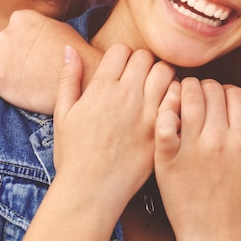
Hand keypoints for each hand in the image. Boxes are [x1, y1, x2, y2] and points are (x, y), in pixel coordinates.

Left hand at [0, 10, 97, 113]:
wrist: (83, 81)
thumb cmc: (74, 57)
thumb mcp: (57, 28)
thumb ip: (35, 26)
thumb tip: (22, 26)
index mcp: (21, 17)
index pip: (12, 29)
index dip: (22, 43)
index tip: (33, 54)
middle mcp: (8, 32)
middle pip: (2, 43)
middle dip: (13, 55)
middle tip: (33, 69)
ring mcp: (1, 55)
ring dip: (5, 65)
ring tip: (26, 77)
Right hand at [52, 44, 174, 216]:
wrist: (91, 191)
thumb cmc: (73, 155)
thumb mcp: (62, 114)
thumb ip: (68, 78)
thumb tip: (69, 49)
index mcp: (101, 88)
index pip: (121, 50)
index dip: (121, 56)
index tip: (121, 69)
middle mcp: (126, 95)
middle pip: (145, 57)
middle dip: (143, 63)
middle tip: (140, 78)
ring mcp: (146, 113)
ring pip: (165, 72)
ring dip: (161, 76)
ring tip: (155, 89)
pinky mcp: (161, 130)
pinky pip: (178, 99)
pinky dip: (175, 96)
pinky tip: (167, 107)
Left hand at [154, 78, 240, 240]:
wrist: (215, 237)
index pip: (235, 92)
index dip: (228, 92)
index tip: (220, 103)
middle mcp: (218, 140)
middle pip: (211, 89)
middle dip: (206, 88)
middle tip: (201, 100)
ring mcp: (191, 148)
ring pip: (187, 95)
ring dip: (185, 91)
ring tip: (184, 102)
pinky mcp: (167, 158)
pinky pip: (163, 121)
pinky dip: (165, 111)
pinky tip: (169, 117)